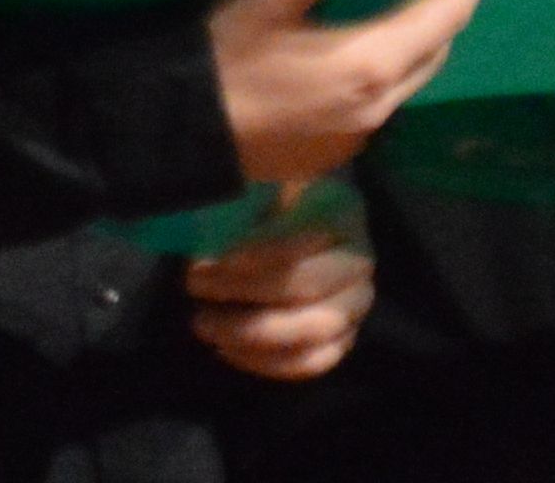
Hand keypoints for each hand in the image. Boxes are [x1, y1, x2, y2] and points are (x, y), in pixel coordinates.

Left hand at [183, 187, 380, 382]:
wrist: (289, 237)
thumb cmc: (268, 209)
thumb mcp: (259, 192)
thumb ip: (244, 203)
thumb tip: (214, 231)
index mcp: (345, 213)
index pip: (303, 237)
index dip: (254, 253)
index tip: (207, 259)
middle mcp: (360, 261)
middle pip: (306, 286)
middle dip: (244, 290)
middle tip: (194, 285)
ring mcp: (355, 307)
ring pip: (311, 332)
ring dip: (249, 333)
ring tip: (203, 323)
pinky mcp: (341, 342)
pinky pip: (309, 363)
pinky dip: (264, 362)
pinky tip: (225, 347)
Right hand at [204, 0, 487, 187]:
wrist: (179, 131)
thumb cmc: (225, 55)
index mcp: (370, 64)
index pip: (444, 21)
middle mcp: (378, 107)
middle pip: (433, 56)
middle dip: (441, 18)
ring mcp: (358, 137)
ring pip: (406, 86)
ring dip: (410, 51)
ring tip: (394, 13)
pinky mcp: (335, 156)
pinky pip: (376, 110)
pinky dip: (381, 80)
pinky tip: (351, 59)